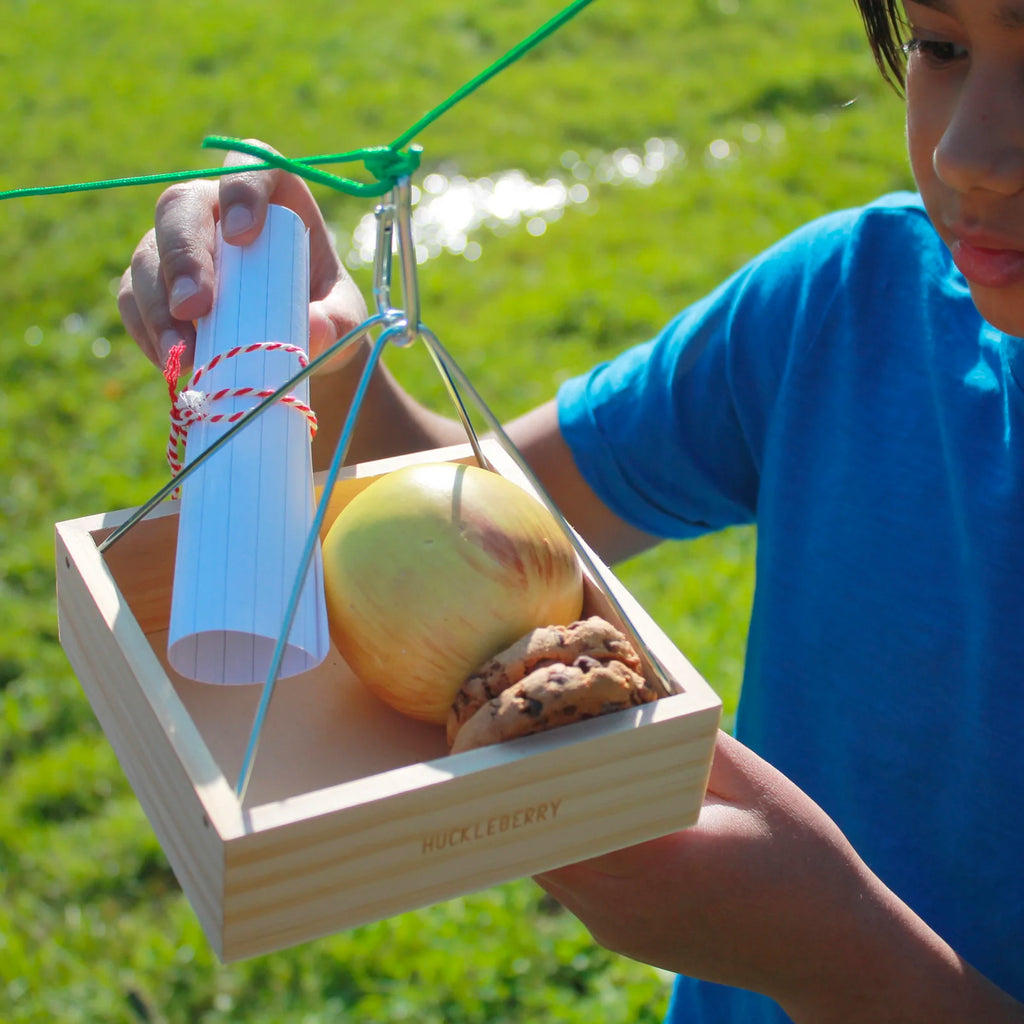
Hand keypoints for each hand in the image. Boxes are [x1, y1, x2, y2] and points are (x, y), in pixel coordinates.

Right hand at [118, 139, 367, 373]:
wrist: (297, 345)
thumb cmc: (324, 315)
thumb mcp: (342, 319)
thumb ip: (335, 321)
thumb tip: (312, 330)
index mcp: (272, 195)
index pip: (248, 166)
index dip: (239, 190)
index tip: (242, 236)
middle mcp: (216, 207)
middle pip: (181, 206)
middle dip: (183, 257)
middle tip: (197, 308)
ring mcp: (179, 243)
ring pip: (149, 253)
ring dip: (158, 304)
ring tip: (183, 351)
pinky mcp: (156, 283)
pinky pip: (132, 295)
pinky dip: (145, 328)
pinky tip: (168, 360)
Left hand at [535, 731, 993, 1022]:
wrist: (834, 952)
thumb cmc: (800, 859)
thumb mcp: (748, 781)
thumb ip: (682, 737)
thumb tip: (627, 689)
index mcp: (649, 862)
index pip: (554, 806)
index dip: (524, 759)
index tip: (510, 713)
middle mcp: (616, 903)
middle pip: (532, 831)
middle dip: (519, 776)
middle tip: (510, 718)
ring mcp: (613, 926)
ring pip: (540, 855)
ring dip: (538, 805)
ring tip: (536, 749)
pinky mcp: (619, 933)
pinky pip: (567, 874)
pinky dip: (561, 832)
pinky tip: (575, 795)